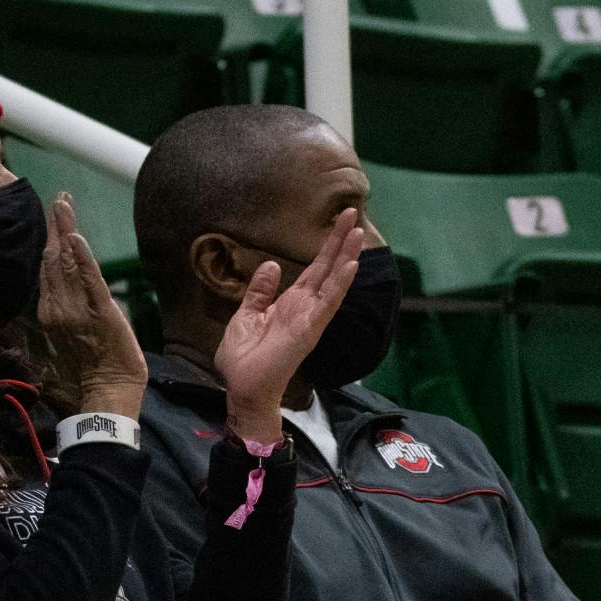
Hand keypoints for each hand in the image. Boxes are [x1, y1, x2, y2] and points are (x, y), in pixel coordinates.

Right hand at [37, 192, 146, 419]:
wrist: (106, 395)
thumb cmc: (89, 375)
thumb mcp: (69, 340)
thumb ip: (61, 316)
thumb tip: (56, 299)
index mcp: (51, 313)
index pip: (48, 270)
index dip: (49, 242)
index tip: (52, 218)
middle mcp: (59, 307)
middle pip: (54, 260)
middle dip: (56, 228)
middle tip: (58, 199)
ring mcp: (77, 309)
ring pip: (67, 263)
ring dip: (66, 231)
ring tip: (63, 205)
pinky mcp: (100, 312)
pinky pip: (90, 280)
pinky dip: (83, 258)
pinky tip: (76, 236)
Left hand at [215, 210, 366, 445]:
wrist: (241, 387)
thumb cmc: (243, 358)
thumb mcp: (246, 314)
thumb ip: (261, 290)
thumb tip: (272, 264)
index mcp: (291, 303)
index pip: (315, 269)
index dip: (327, 246)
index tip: (338, 222)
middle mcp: (306, 307)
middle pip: (327, 268)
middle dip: (340, 241)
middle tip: (353, 213)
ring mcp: (310, 318)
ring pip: (333, 281)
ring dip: (346, 256)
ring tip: (358, 232)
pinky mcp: (309, 329)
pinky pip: (328, 303)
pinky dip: (340, 284)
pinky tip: (350, 265)